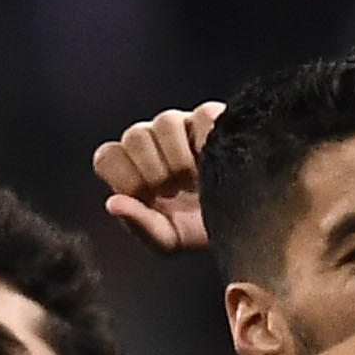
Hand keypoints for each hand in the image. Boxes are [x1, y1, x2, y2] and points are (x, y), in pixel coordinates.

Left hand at [95, 103, 224, 254]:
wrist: (246, 228)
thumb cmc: (202, 232)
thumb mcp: (169, 240)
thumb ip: (139, 225)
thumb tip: (113, 203)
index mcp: (134, 169)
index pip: (108, 156)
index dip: (124, 178)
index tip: (148, 199)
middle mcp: (154, 142)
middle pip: (134, 137)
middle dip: (153, 171)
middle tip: (174, 193)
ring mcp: (184, 126)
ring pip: (165, 121)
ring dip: (179, 158)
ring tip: (195, 182)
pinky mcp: (216, 118)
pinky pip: (202, 115)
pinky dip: (207, 141)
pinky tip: (216, 164)